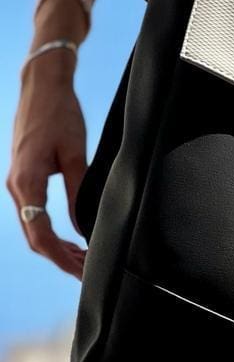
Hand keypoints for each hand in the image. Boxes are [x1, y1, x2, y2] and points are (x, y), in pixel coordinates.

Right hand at [7, 54, 87, 279]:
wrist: (41, 87)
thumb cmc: (60, 114)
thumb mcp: (75, 153)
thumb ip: (79, 191)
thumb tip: (85, 226)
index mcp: (26, 181)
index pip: (41, 234)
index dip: (62, 258)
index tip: (83, 272)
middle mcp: (16, 186)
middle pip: (35, 237)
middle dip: (62, 259)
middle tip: (89, 273)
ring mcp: (17, 183)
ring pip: (34, 227)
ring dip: (57, 248)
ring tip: (84, 261)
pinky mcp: (24, 178)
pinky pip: (35, 214)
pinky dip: (52, 232)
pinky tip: (72, 240)